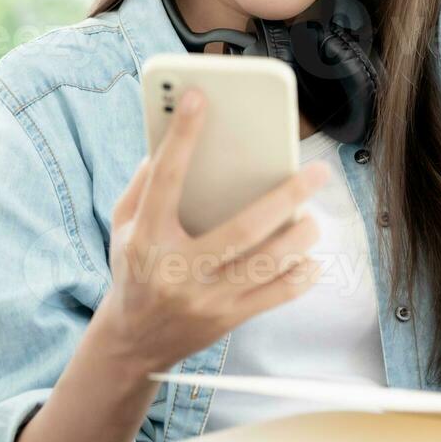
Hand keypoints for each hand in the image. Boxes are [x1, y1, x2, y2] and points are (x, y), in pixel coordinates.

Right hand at [93, 90, 330, 375]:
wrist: (131, 344)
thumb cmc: (134, 271)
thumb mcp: (122, 228)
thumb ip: (142, 186)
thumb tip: (169, 139)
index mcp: (146, 238)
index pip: (166, 180)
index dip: (182, 138)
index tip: (200, 98)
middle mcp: (177, 269)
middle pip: (242, 229)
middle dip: (286, 197)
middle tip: (318, 172)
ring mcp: (206, 297)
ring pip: (267, 262)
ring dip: (300, 237)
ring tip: (313, 218)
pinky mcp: (228, 318)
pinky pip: (276, 295)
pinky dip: (302, 275)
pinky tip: (313, 259)